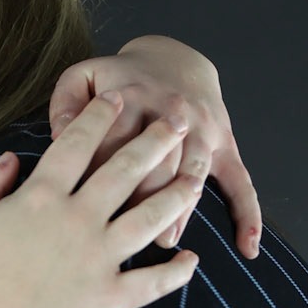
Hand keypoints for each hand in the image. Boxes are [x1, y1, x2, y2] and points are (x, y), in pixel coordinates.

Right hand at [0, 94, 200, 307]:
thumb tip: (10, 159)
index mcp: (40, 198)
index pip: (76, 145)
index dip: (99, 117)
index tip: (117, 98)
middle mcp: (77, 220)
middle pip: (125, 170)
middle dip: (155, 140)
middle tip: (178, 120)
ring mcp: (98, 259)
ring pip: (150, 217)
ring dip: (177, 194)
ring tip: (196, 177)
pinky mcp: (109, 299)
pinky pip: (152, 283)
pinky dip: (176, 273)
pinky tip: (192, 260)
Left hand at [48, 36, 261, 257]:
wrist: (175, 59)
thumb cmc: (119, 80)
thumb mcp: (84, 77)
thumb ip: (66, 104)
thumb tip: (59, 135)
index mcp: (132, 97)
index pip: (114, 143)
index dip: (98, 178)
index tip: (83, 212)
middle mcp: (172, 113)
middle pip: (158, 160)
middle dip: (143, 197)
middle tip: (126, 234)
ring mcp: (203, 131)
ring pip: (194, 172)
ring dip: (182, 206)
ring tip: (167, 238)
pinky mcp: (225, 146)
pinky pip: (241, 182)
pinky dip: (247, 215)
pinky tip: (247, 248)